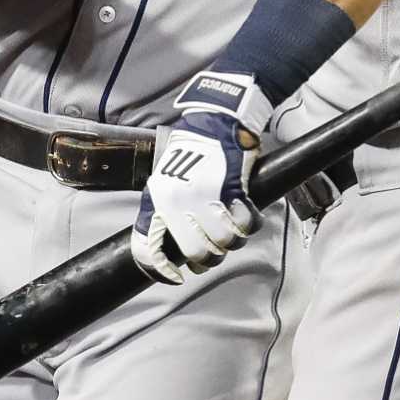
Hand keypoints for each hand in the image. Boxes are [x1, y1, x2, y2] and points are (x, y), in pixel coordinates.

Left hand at [132, 72, 267, 283]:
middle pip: (198, 254)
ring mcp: (206, 196)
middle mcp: (178, 202)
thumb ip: (166, 216)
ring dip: (233, 240)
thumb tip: (177, 256)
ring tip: (233, 227)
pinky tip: (245, 213)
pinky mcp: (232, 188)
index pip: (150, 249)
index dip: (163, 271)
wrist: (214, 122)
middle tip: (216, 248)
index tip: (176, 277)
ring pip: (225, 243)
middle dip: (210, 258)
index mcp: (158, 202)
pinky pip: (245, 224)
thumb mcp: (165, 183)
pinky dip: (249, 224)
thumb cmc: (190, 155)